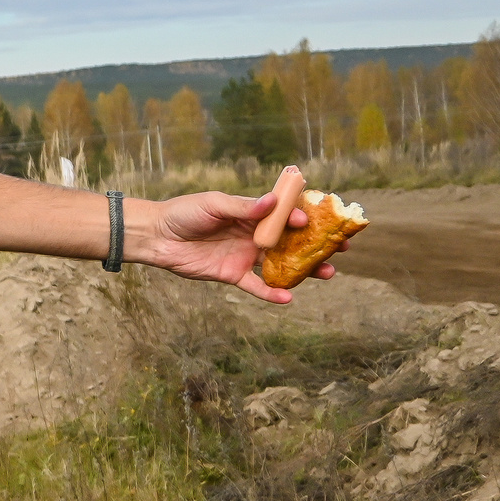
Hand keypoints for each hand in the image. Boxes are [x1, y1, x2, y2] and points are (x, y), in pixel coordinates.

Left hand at [137, 169, 341, 303]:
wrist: (157, 236)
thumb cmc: (185, 213)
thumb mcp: (214, 204)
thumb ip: (243, 207)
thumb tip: (272, 203)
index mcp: (251, 213)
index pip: (284, 214)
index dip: (304, 217)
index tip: (319, 220)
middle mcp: (253, 234)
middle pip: (291, 240)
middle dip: (316, 244)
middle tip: (341, 247)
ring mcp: (245, 255)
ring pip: (281, 264)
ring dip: (304, 269)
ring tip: (328, 272)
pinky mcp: (233, 275)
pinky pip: (257, 286)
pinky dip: (272, 292)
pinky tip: (289, 298)